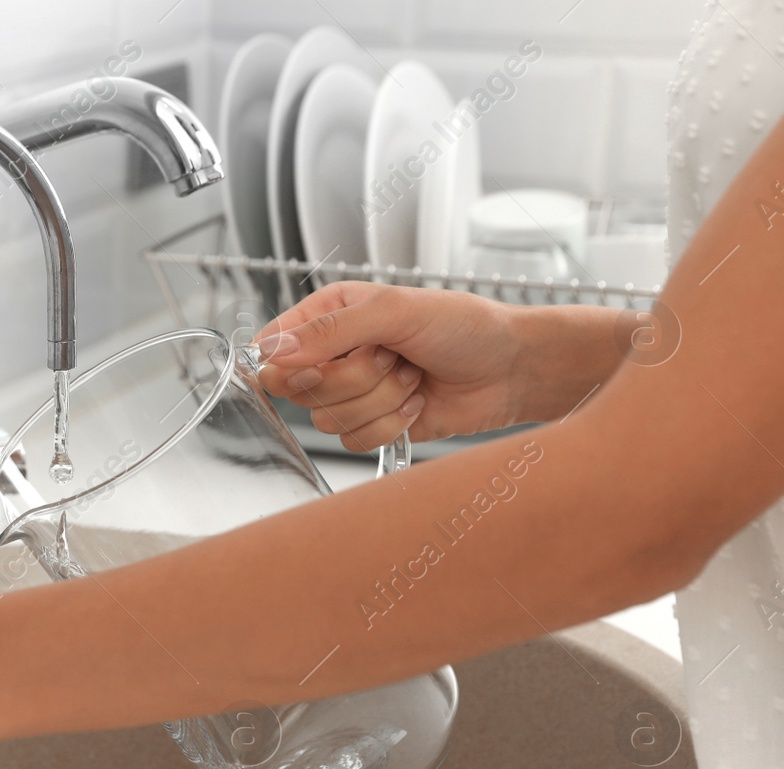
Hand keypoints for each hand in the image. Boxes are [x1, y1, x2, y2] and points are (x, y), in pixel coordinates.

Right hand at [253, 282, 532, 449]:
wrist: (510, 368)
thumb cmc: (463, 326)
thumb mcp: (394, 310)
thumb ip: (330, 330)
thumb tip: (273, 352)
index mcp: (330, 315)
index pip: (274, 347)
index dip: (288, 365)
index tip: (321, 364)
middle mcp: (335, 354)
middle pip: (302, 390)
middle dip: (355, 379)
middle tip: (391, 357)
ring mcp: (353, 392)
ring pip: (329, 419)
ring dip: (381, 400)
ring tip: (412, 376)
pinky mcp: (373, 424)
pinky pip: (355, 441)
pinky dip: (391, 424)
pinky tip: (416, 402)